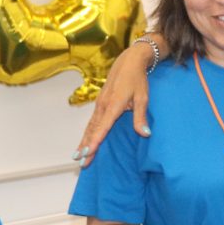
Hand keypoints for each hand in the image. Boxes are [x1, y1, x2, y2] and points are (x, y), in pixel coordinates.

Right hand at [74, 38, 155, 166]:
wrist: (129, 61)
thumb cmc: (138, 79)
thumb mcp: (143, 97)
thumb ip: (140, 117)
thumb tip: (145, 134)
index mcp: (113, 105)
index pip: (103, 127)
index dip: (95, 142)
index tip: (88, 153)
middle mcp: (103, 106)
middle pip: (92, 130)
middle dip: (86, 146)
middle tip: (80, 163)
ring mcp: (100, 104)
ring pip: (90, 126)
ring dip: (84, 141)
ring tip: (78, 156)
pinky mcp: (100, 103)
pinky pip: (92, 121)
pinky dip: (87, 133)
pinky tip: (85, 140)